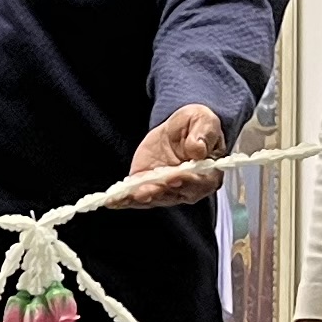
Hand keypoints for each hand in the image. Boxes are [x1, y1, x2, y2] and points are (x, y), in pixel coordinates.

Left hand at [112, 104, 228, 207]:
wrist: (180, 129)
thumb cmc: (197, 126)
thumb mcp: (203, 121)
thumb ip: (203, 134)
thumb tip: (198, 149)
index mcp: (208, 173)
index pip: (199, 181)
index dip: (186, 180)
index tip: (174, 178)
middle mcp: (190, 187)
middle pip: (173, 193)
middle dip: (157, 192)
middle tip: (143, 192)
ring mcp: (169, 190)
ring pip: (154, 198)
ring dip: (137, 199)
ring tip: (123, 198)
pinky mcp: (150, 187)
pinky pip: (138, 197)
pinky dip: (125, 199)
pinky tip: (113, 201)